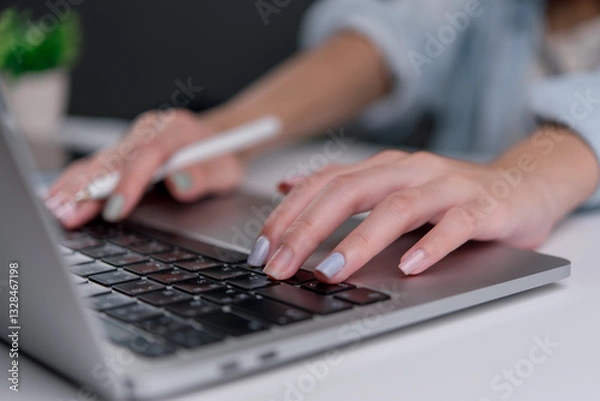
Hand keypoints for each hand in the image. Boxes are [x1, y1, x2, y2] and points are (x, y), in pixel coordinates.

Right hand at [46, 109, 243, 228]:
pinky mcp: (123, 151)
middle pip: (114, 157)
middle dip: (89, 187)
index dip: (130, 182)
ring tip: (54, 208)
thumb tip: (181, 183)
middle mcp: (148, 130)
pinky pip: (97, 166)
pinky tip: (60, 197)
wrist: (217, 141)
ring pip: (99, 161)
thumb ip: (205, 176)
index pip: (148, 154)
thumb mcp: (225, 170)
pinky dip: (78, 182)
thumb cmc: (221, 157)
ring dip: (76, 186)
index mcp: (175, 129)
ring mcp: (132, 139)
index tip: (118, 209)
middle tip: (68, 213)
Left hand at [248, 147, 583, 282]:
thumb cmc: (449, 197)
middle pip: (349, 191)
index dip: (288, 214)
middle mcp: (408, 170)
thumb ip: (344, 187)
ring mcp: (445, 186)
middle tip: (281, 264)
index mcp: (382, 168)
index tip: (263, 248)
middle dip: (308, 229)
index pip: (323, 183)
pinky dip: (431, 244)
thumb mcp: (390, 189)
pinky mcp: (482, 206)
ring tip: (331, 270)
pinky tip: (410, 266)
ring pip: (396, 207)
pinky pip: (455, 223)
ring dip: (360, 240)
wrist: (520, 187)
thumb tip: (289, 186)